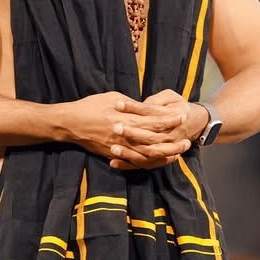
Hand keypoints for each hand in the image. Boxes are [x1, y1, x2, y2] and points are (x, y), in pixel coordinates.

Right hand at [61, 91, 192, 170]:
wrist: (71, 123)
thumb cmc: (91, 106)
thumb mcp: (113, 97)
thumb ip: (132, 105)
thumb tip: (147, 108)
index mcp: (126, 117)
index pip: (154, 120)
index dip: (169, 120)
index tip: (182, 116)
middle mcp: (125, 134)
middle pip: (154, 140)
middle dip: (172, 140)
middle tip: (187, 140)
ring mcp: (120, 147)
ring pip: (147, 154)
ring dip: (164, 154)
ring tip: (178, 153)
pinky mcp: (114, 155)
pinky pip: (135, 162)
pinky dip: (149, 163)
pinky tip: (159, 161)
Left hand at [105, 89, 207, 170]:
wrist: (194, 123)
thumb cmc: (177, 106)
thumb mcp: (171, 97)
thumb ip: (157, 100)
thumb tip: (142, 105)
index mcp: (171, 117)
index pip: (150, 112)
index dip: (134, 107)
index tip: (118, 103)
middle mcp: (169, 135)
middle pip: (149, 136)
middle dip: (131, 132)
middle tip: (115, 127)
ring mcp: (164, 149)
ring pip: (146, 153)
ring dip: (129, 152)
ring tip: (112, 148)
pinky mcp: (157, 159)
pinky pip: (143, 164)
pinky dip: (128, 165)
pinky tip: (113, 163)